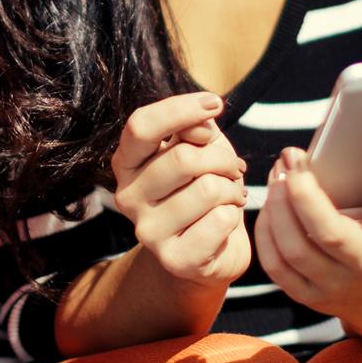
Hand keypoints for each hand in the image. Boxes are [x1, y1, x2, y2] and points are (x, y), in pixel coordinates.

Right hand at [111, 93, 252, 288]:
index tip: (215, 103)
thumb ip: (194, 126)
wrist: (210, 248)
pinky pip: (220, 221)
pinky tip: (226, 221)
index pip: (141, 125)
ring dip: (233, 189)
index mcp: (126, 163)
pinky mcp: (175, 259)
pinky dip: (235, 215)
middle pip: (184, 158)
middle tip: (233, 168)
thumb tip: (200, 125)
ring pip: (208, 189)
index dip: (181, 109)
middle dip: (223, 158)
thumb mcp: (198, 147)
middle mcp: (127, 197)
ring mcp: (147, 232)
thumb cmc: (202, 186)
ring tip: (230, 196)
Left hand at [253, 106, 361, 338]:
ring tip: (278, 172)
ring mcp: (338, 285)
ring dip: (278, 207)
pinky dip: (267, 230)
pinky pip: (276, 265)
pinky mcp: (311, 297)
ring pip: (295, 249)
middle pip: (329, 232)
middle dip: (303, 192)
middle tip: (291, 154)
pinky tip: (270, 203)